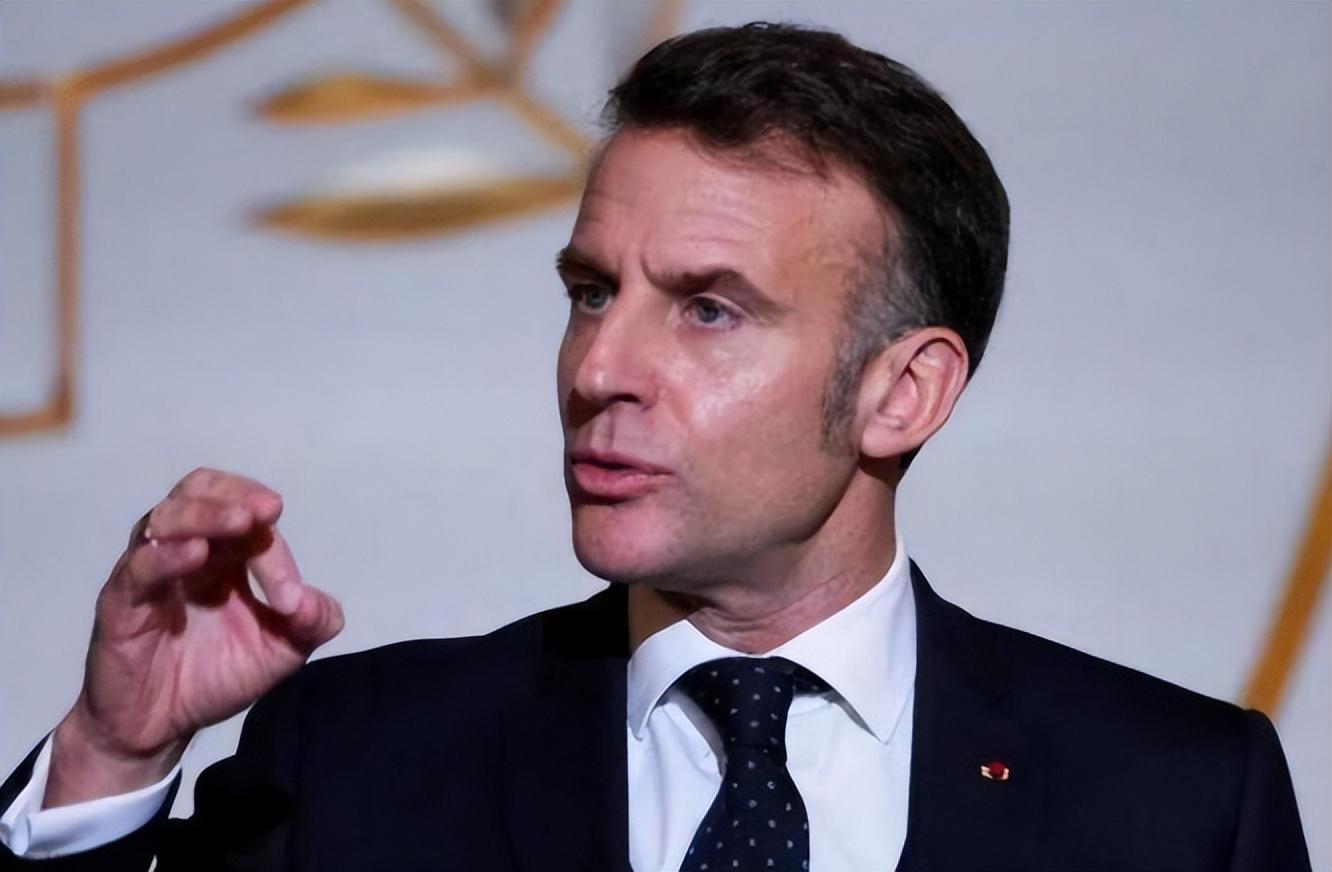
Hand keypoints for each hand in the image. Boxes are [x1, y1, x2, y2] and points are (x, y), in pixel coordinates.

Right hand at [44, 468, 343, 807]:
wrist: (161, 727)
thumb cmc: (217, 677)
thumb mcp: (281, 651)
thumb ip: (311, 623)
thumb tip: (314, 602)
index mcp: (226, 554)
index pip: (248, 519)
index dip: (273, 543)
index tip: (291, 595)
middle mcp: (187, 551)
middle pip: (200, 492)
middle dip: (235, 493)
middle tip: (266, 509)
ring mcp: (151, 572)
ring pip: (166, 517)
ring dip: (204, 513)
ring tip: (237, 521)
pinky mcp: (121, 602)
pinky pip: (138, 567)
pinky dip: (166, 555)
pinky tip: (193, 554)